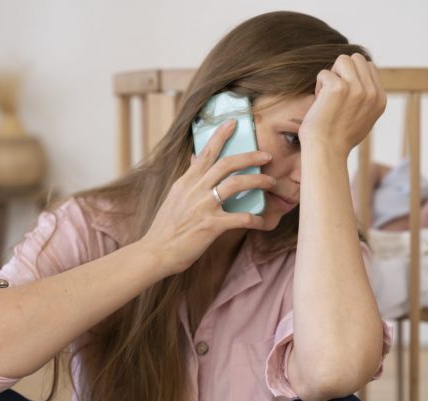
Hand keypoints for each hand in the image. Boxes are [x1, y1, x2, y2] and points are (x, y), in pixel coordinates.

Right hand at [141, 120, 276, 274]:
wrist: (156, 251)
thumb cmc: (166, 227)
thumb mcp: (174, 197)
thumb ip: (188, 178)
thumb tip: (195, 158)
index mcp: (186, 181)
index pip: (206, 152)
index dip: (221, 136)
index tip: (234, 123)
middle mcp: (195, 189)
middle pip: (227, 164)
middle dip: (250, 156)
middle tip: (266, 155)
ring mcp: (203, 206)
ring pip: (236, 184)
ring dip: (257, 181)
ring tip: (271, 182)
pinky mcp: (211, 225)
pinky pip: (240, 218)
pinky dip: (255, 218)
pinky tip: (262, 221)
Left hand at [299, 53, 386, 157]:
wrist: (326, 153)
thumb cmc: (338, 139)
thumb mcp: (363, 119)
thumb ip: (366, 100)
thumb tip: (361, 80)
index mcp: (380, 100)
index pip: (369, 67)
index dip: (352, 76)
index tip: (343, 97)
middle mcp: (372, 93)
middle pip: (357, 59)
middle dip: (342, 71)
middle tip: (333, 94)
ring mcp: (357, 89)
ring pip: (343, 59)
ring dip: (331, 75)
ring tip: (326, 96)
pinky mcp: (339, 87)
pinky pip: (324, 73)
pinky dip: (318, 86)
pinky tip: (319, 104)